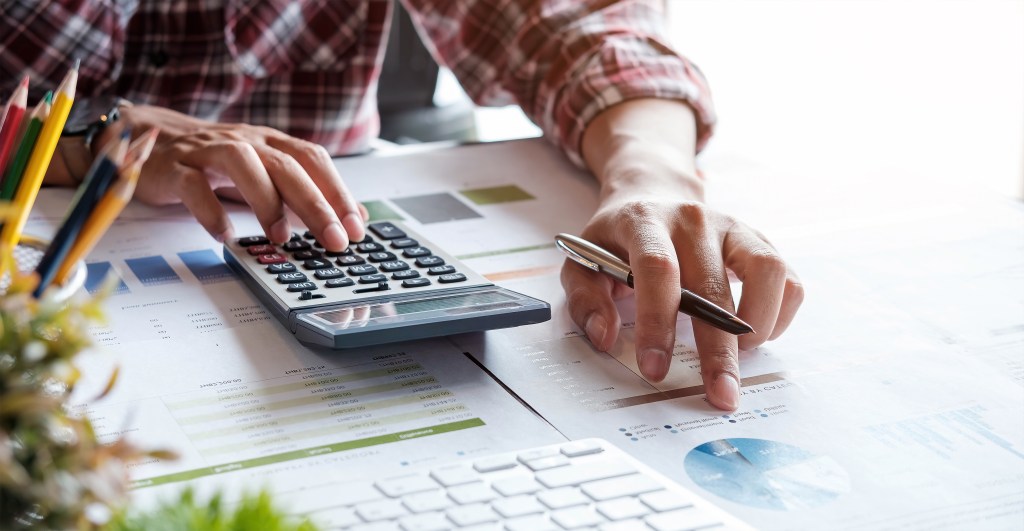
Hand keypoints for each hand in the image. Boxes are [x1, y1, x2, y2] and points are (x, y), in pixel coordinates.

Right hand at [94, 105, 366, 249]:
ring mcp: (208, 151)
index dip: (338, 191)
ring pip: (243, 165)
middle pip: (286, 166)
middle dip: (315, 204)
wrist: (148, 137)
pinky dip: (210, 210)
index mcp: (269, 142)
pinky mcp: (174, 167)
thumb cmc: (214, 161)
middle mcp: (245, 141)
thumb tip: (352, 217)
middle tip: (334, 240)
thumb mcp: (263, 172)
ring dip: (266, 201)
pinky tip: (224, 235)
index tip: (356, 227)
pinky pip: (193, 185)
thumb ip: (304, 193)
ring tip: (281, 237)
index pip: (313, 160)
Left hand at [573, 98, 802, 410]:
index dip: (657, 322)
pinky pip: (787, 278)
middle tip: (720, 395)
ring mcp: (732, 226)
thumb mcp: (582, 261)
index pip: (658, 270)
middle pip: (713, 286)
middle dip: (718, 350)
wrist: (652, 194)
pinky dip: (780, 314)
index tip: (655, 369)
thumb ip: (586, 301)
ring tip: (740, 354)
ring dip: (758, 325)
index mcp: (644, 222)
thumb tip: (606, 337)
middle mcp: (693, 220)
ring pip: (767, 271)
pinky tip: (756, 335)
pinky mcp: (759, 240)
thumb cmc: (617, 239)